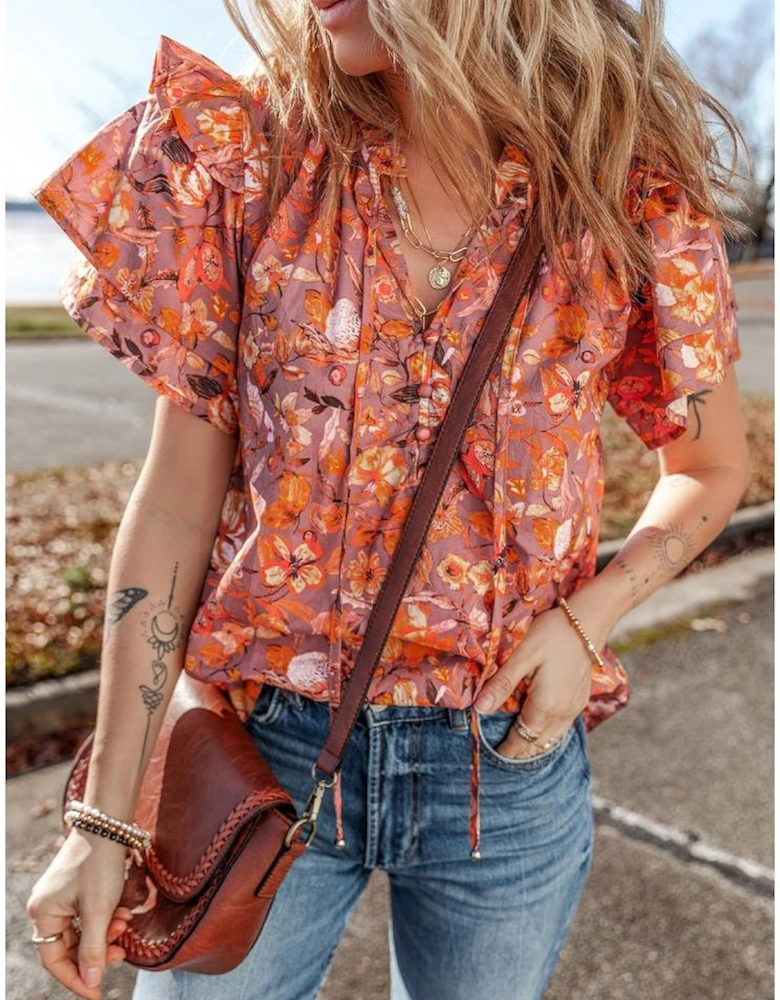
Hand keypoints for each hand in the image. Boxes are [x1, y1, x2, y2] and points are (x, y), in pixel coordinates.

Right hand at [26, 827, 133, 998]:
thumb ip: (93, 948)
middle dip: (97, 951)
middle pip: (69, 947)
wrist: (109, 824)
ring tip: (124, 924)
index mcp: (42, 913)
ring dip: (104, 933)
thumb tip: (91, 982)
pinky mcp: (74, 889)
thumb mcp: (99, 910)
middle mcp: (45, 907)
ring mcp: (59, 897)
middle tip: (121, 952)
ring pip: (81, 931)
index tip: (97, 994)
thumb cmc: (100, 864)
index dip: (76, 979)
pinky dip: (104, 919)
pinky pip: (87, 915)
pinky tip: (122, 912)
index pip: (54, 960)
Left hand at [474, 593, 608, 759]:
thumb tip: (480, 710)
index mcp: (546, 706)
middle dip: (519, 750)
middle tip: (500, 751)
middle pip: (537, 744)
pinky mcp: (580, 699)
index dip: (507, 750)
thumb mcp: (521, 655)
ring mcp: (574, 707)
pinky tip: (537, 724)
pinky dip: (547, 731)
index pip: (521, 739)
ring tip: (515, 742)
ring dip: (534, 742)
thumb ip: (502, 684)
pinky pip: (562, 726)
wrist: (587, 621)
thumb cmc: (551, 634)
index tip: (492, 754)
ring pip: (552, 738)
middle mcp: (563, 713)